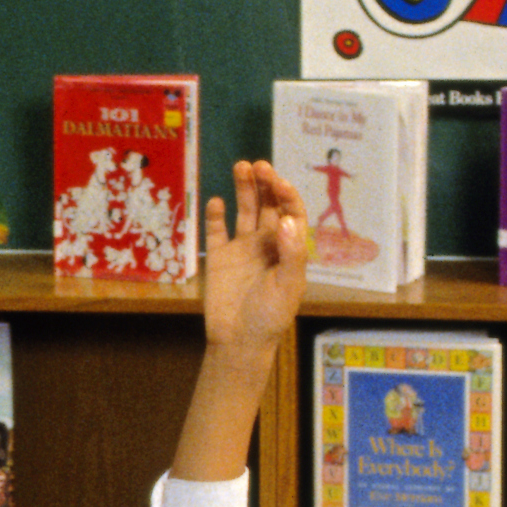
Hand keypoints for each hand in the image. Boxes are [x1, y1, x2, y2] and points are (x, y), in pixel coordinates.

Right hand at [201, 162, 311, 358]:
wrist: (239, 342)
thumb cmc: (270, 317)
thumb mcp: (289, 286)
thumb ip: (291, 252)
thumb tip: (285, 219)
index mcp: (288, 248)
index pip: (291, 213)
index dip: (286, 194)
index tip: (278, 181)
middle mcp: (267, 243)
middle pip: (268, 204)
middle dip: (265, 183)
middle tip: (258, 165)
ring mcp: (242, 248)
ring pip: (245, 209)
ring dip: (244, 188)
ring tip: (241, 166)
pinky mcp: (219, 257)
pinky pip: (217, 229)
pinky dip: (215, 214)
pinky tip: (216, 202)